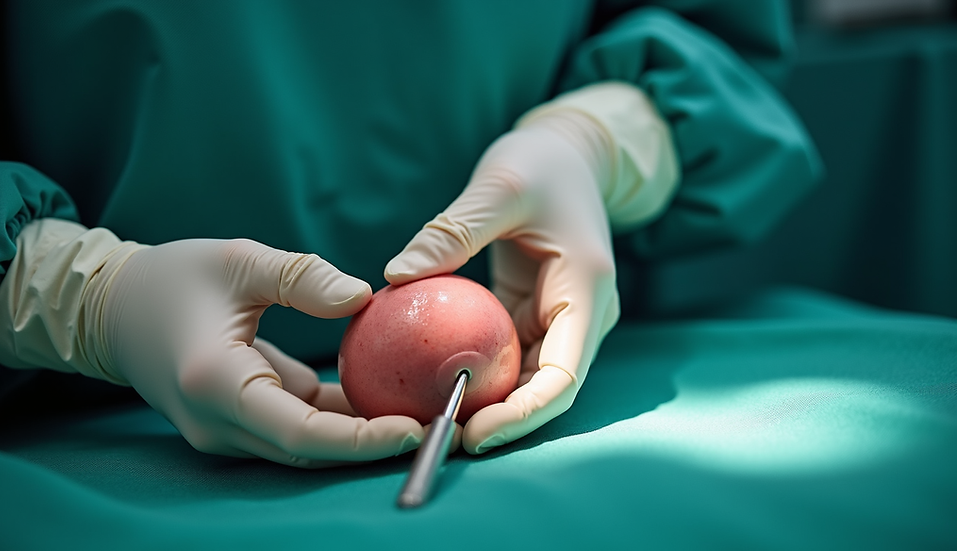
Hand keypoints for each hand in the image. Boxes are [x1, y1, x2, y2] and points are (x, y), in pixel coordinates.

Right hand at [88, 238, 424, 465]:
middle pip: (312, 452)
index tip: (417, 429)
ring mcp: (227, 430)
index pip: (301, 433)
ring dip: (362, 433)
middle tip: (441, 425)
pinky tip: (385, 393)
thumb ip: (303, 278)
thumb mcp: (240, 261)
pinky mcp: (240, 422)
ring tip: (426, 410)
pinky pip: (298, 427)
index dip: (362, 440)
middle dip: (375, 445)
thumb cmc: (173, 278)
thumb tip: (366, 298)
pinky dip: (338, 417)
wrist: (113, 312)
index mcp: (217, 384)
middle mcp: (220, 424)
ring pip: (308, 445)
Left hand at [385, 111, 621, 453]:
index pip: (563, 376)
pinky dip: (474, 370)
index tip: (473, 432)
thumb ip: (452, 231)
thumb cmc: (541, 164)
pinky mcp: (532, 314)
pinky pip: (503, 353)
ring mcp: (557, 319)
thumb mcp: (499, 187)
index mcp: (586, 292)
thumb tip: (394, 277)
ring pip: (524, 379)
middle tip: (437, 438)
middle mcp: (580, 317)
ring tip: (428, 420)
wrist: (569, 155)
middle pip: (543, 390)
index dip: (523, 415)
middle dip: (498, 422)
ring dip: (484, 403)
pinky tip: (430, 380)